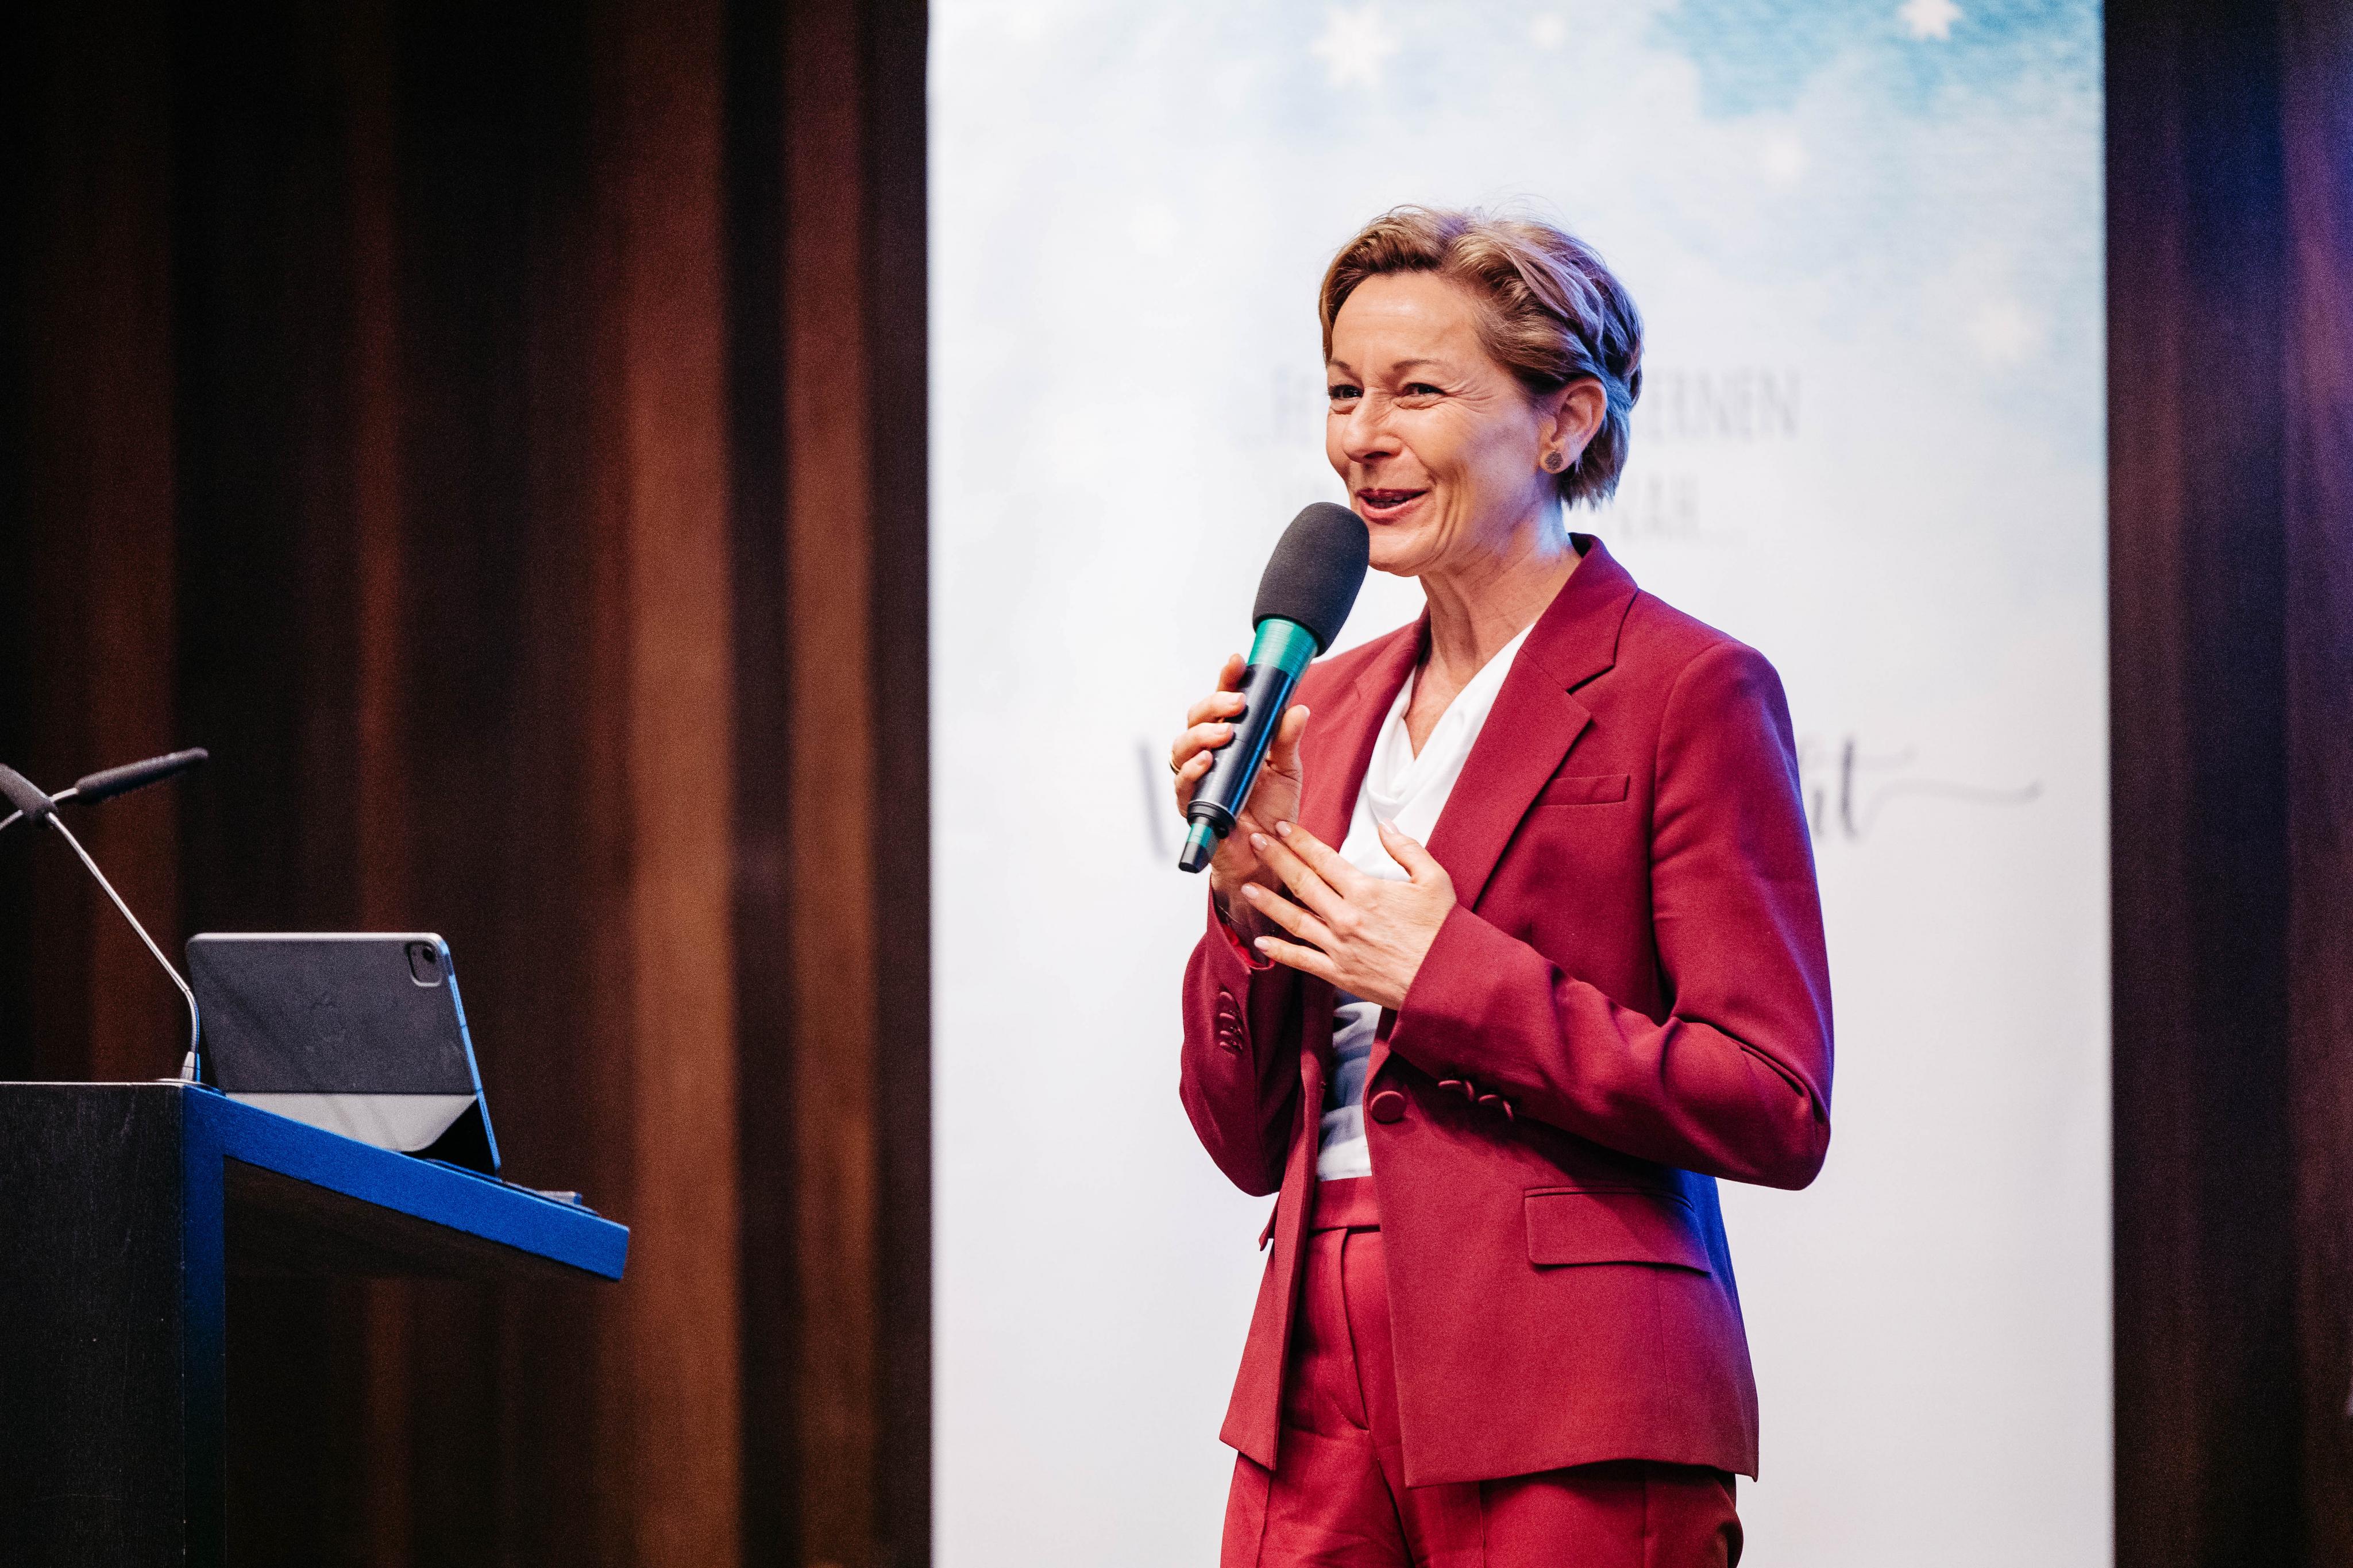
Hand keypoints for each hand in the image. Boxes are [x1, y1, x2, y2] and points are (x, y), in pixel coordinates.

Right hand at [1170, 654, 1310, 933]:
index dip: (1226, 680)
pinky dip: (1193, 770)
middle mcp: (1210, 755)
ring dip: (1201, 734)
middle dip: (1212, 705)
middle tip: (1236, 703)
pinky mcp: (1194, 806)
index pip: (1223, 703)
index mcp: (1232, 741)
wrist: (1270, 857)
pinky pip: (1183, 784)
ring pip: (1182, 747)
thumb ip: (1288, 740)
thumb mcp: (1287, 770)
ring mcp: (1199, 779)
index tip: (1237, 661)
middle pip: (1195, 719)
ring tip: (1224, 732)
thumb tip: (1297, 709)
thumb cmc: (1273, 813)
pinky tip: (1207, 761)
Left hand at [1239, 818, 1454, 1009]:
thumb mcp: (1434, 880)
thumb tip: (1385, 826)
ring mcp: (1339, 947)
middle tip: (1255, 842)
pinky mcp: (1339, 974)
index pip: (1323, 859)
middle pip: (1302, 882)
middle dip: (1276, 859)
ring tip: (1247, 887)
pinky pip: (1302, 961)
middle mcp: (1346, 917)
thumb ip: (1406, 849)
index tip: (1281, 828)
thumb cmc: (1444, 932)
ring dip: (1268, 901)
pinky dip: (1280, 951)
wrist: (1447, 981)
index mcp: (1367, 891)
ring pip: (1294, 920)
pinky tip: (1261, 941)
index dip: (1299, 841)